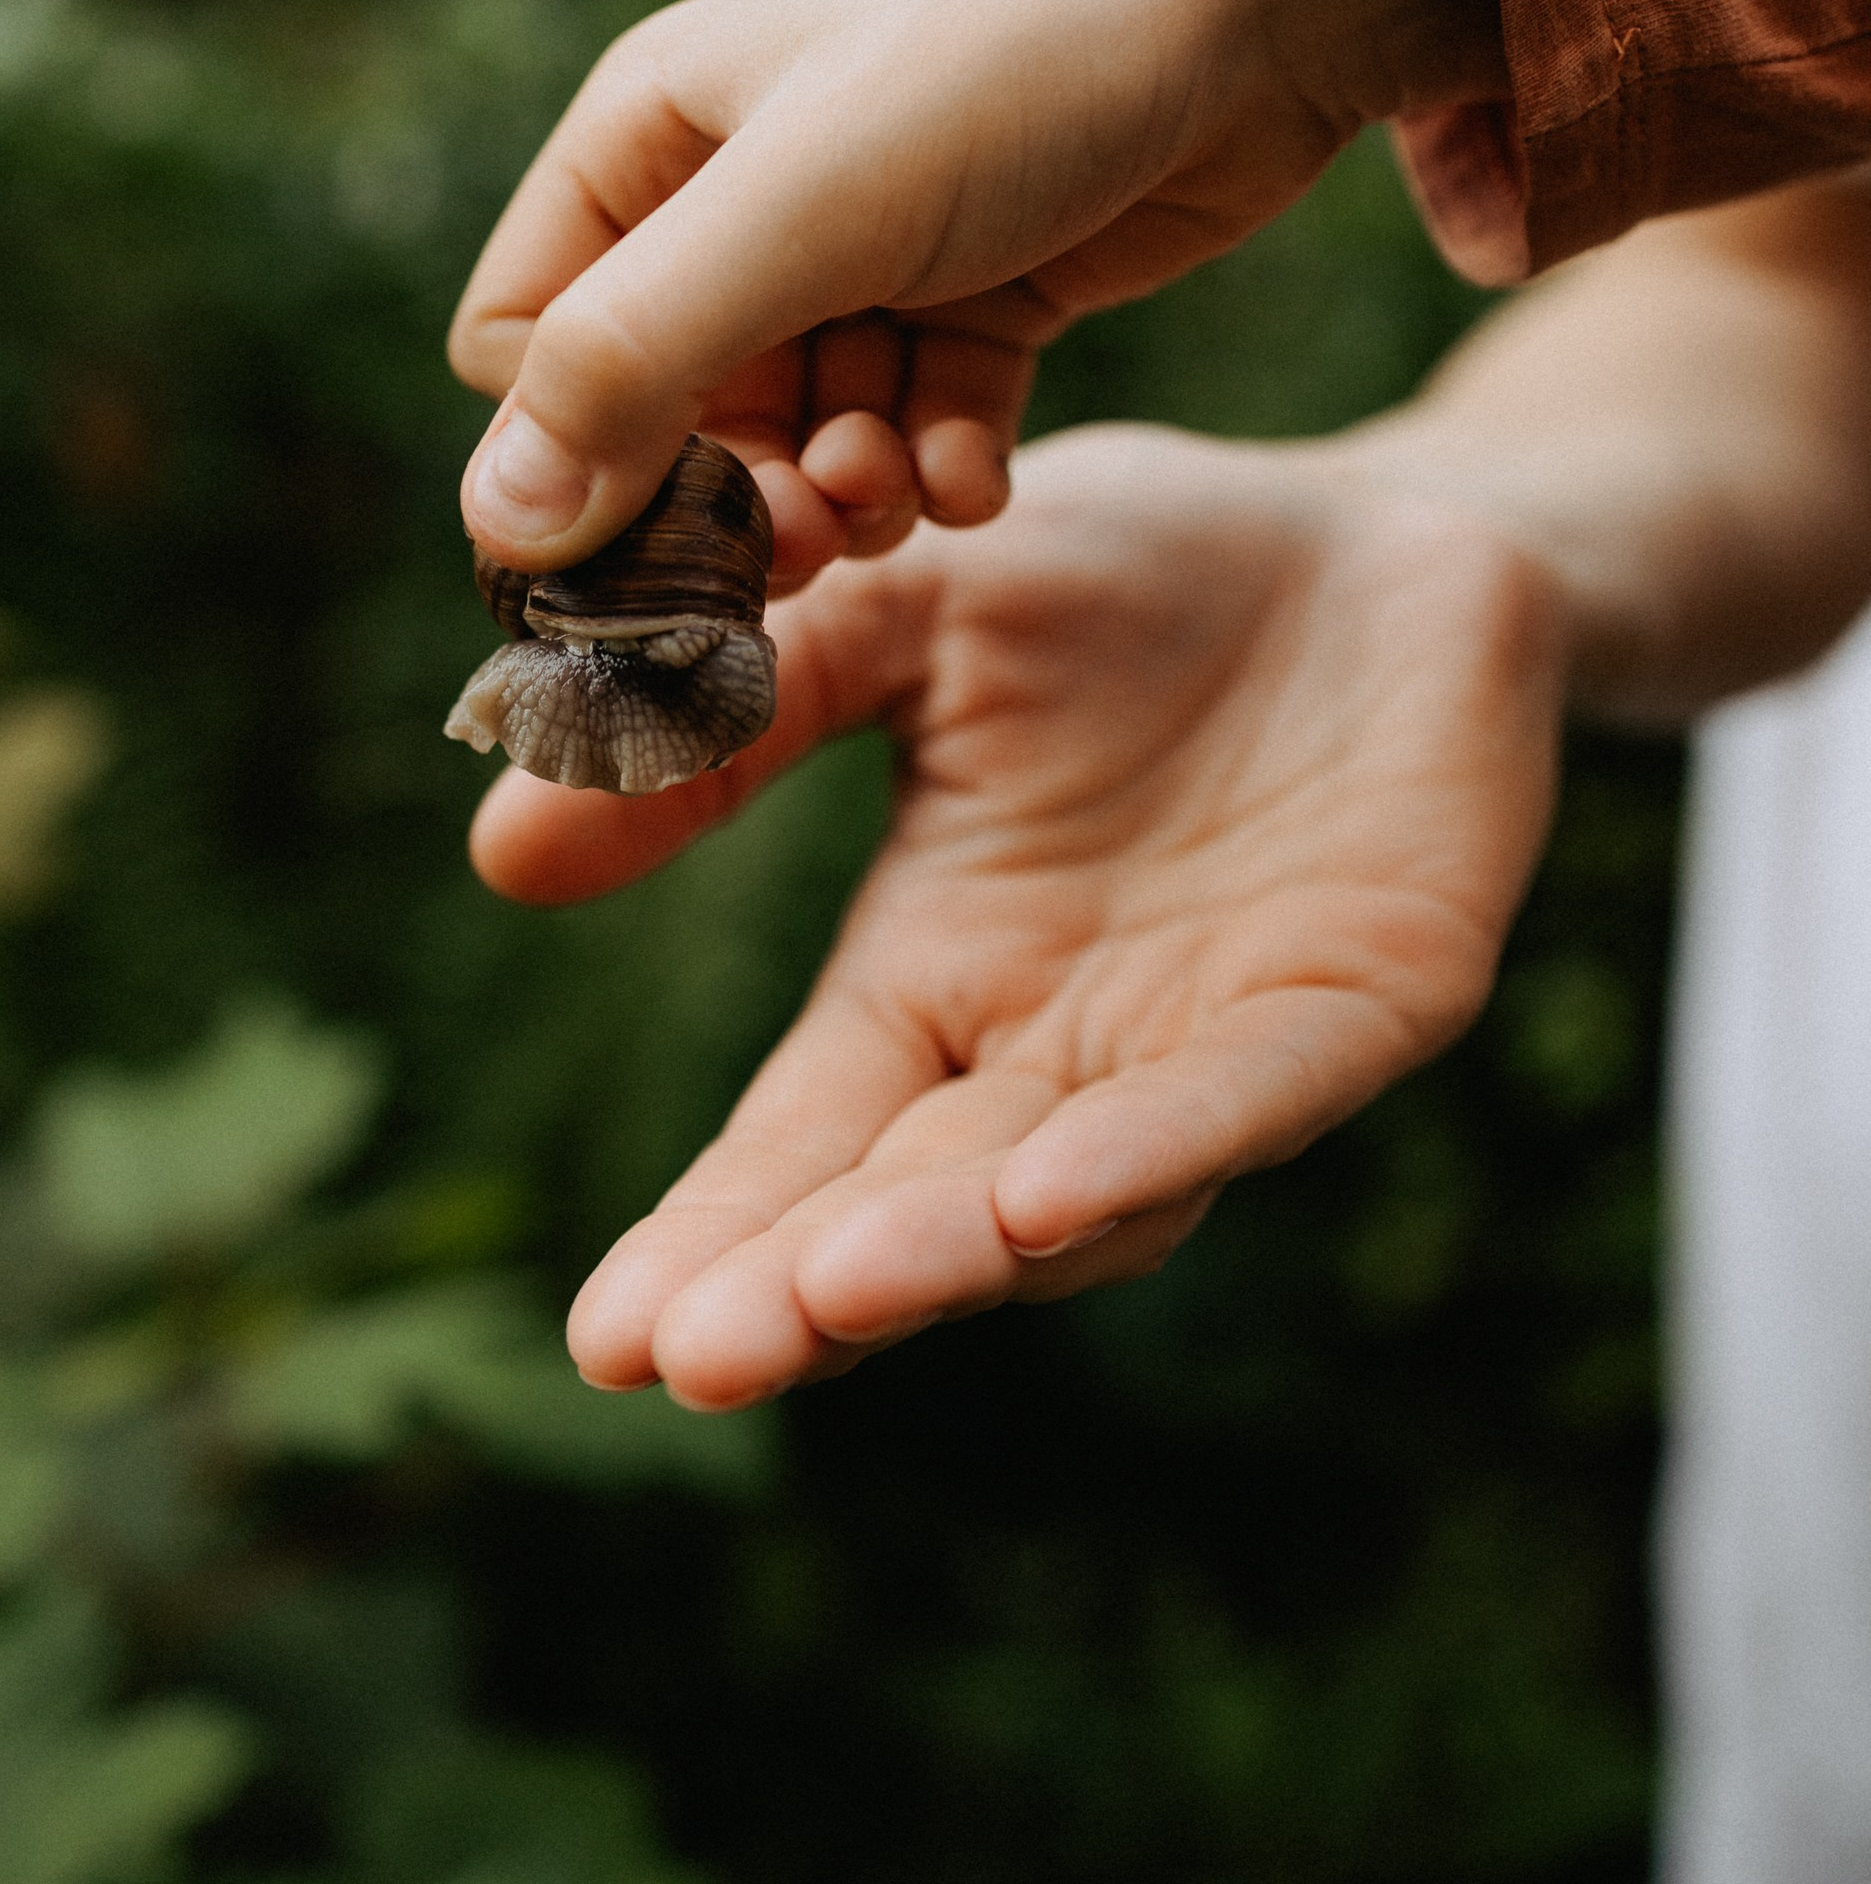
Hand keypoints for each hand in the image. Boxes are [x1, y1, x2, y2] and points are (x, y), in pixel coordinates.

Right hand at [449, 0, 1503, 591]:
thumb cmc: (1016, 49)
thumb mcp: (807, 206)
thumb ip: (636, 359)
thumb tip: (497, 522)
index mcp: (651, 141)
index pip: (527, 351)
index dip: (581, 458)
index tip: (675, 528)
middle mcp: (741, 196)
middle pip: (670, 417)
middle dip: (738, 492)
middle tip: (819, 528)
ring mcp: (866, 246)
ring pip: (799, 437)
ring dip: (847, 487)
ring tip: (910, 479)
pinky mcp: (983, 290)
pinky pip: (915, 422)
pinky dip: (939, 460)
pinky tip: (979, 468)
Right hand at [467, 425, 1567, 1409]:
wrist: (1381, 521)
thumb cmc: (1140, 571)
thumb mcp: (907, 616)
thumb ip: (739, 724)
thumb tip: (501, 843)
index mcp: (949, 967)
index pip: (808, 1139)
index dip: (713, 1237)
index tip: (604, 1335)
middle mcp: (1071, 1043)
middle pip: (918, 1203)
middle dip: (809, 1288)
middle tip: (693, 1362)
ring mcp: (1216, 1040)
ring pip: (1077, 1188)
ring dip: (956, 1250)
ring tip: (831, 1294)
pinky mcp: (1362, 1002)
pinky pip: (1248, 1097)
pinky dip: (1153, 1152)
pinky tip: (1043, 1199)